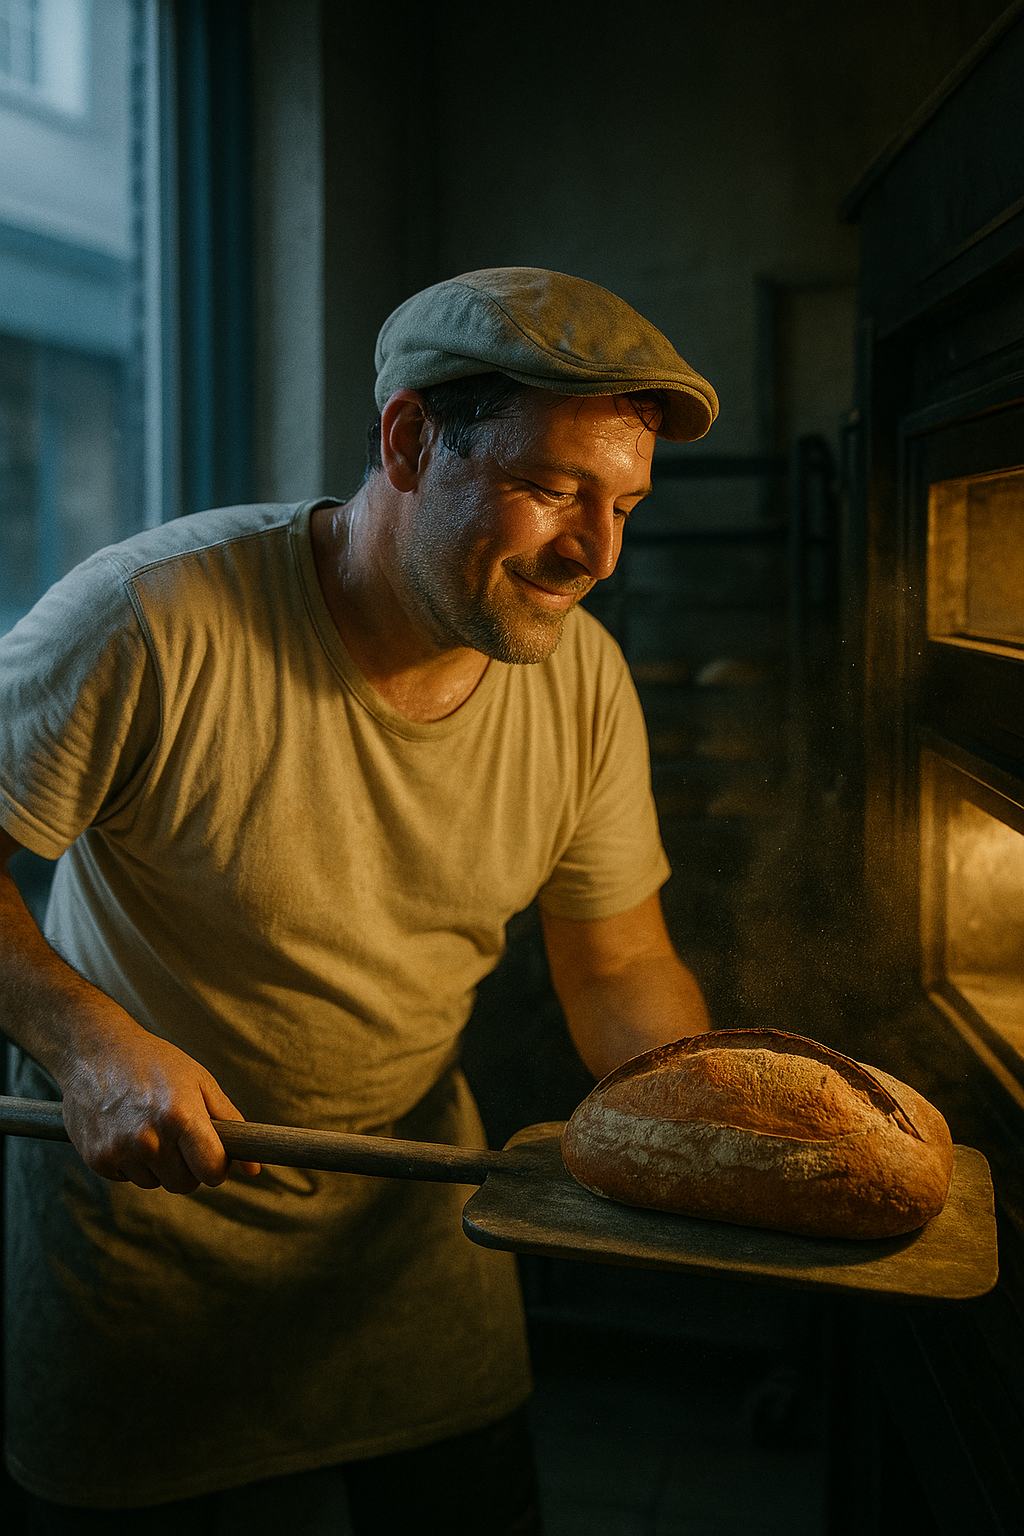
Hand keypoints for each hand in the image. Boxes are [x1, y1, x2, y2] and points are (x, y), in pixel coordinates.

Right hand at [57, 1010, 260, 1193]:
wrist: (95, 1050)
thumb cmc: (154, 1062)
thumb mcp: (200, 1081)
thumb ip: (230, 1123)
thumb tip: (254, 1168)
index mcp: (181, 1117)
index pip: (212, 1172)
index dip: (218, 1167)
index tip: (214, 1154)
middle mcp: (150, 1139)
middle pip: (185, 1185)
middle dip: (189, 1167)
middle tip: (181, 1138)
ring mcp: (120, 1151)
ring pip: (156, 1183)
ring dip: (158, 1165)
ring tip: (149, 1126)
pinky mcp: (98, 1159)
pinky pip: (128, 1178)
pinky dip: (132, 1162)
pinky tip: (126, 1130)